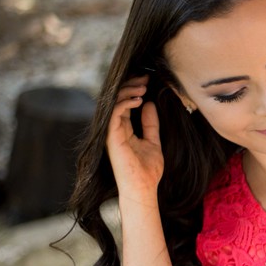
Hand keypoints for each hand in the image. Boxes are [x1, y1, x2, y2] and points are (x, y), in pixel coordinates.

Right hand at [106, 75, 164, 196]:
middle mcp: (115, 128)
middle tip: (145, 77)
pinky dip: (126, 103)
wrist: (143, 188)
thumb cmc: (147, 170)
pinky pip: (114, 113)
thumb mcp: (153, 141)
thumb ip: (150, 124)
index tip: (148, 80)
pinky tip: (140, 99)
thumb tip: (149, 104)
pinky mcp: (112, 136)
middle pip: (117, 99)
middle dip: (130, 85)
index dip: (134, 89)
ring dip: (129, 91)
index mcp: (123, 129)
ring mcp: (112, 132)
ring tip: (143, 86)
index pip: (125, 103)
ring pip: (114, 103)